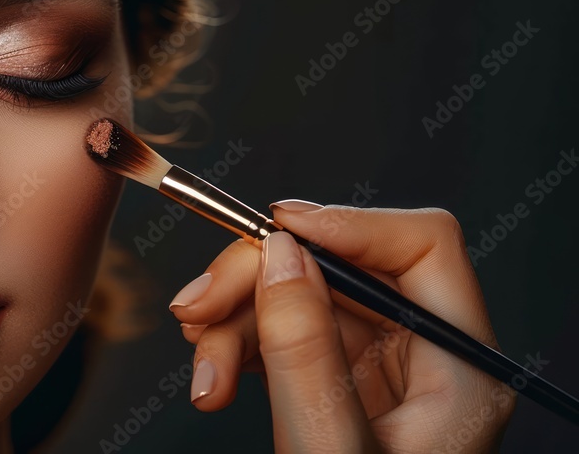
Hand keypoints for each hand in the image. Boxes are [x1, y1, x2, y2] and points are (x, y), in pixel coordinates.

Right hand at [169, 201, 516, 451]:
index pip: (422, 246)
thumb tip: (277, 256)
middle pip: (340, 267)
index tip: (272, 231)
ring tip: (200, 370)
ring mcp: (377, 368)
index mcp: (459, 369)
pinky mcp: (335, 379)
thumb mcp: (330, 451)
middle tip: (195, 305)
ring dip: (233, 320)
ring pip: (298, 296)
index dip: (347, 224)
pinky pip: (280, 332)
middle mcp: (423, 356)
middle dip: (258, 280)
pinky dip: (236, 346)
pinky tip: (212, 381)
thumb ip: (304, 352)